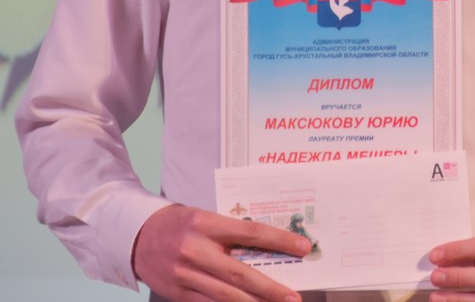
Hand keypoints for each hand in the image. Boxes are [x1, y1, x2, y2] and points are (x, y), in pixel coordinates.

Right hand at [133, 203, 311, 301]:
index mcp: (206, 223)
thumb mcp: (205, 217)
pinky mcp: (178, 293)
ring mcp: (185, 275)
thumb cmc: (178, 223)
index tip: (303, 248)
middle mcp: (195, 251)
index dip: (280, 241)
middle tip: (293, 297)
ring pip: (226, 295)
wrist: (134, 236)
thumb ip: (231, 232)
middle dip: (270, 288)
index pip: (251, 233)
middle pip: (240, 273)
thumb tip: (267, 247)